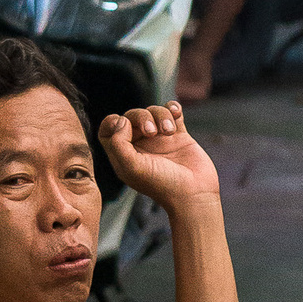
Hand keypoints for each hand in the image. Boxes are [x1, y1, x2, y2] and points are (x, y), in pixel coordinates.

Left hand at [101, 103, 221, 206]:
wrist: (194, 193)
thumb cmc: (162, 185)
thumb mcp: (132, 168)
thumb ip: (119, 144)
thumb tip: (121, 121)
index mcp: (124, 156)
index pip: (108, 131)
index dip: (112, 123)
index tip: (125, 125)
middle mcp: (140, 146)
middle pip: (131, 117)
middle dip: (141, 117)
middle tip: (152, 131)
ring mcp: (160, 139)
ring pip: (153, 112)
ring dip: (161, 115)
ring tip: (169, 131)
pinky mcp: (179, 135)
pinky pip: (172, 112)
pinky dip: (173, 108)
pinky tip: (176, 114)